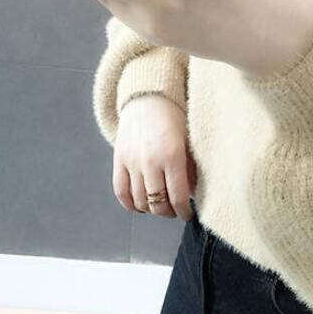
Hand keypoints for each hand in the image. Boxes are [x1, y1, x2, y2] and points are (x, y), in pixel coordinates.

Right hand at [114, 94, 195, 220]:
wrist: (147, 98)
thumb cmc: (173, 117)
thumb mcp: (189, 140)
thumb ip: (191, 167)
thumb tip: (194, 193)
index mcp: (172, 155)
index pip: (177, 196)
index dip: (183, 212)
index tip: (187, 215)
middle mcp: (150, 161)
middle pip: (157, 203)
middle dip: (168, 212)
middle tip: (174, 211)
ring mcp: (132, 161)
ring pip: (139, 200)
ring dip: (150, 209)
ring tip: (159, 207)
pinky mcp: (118, 159)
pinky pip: (120, 191)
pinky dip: (130, 203)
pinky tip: (139, 205)